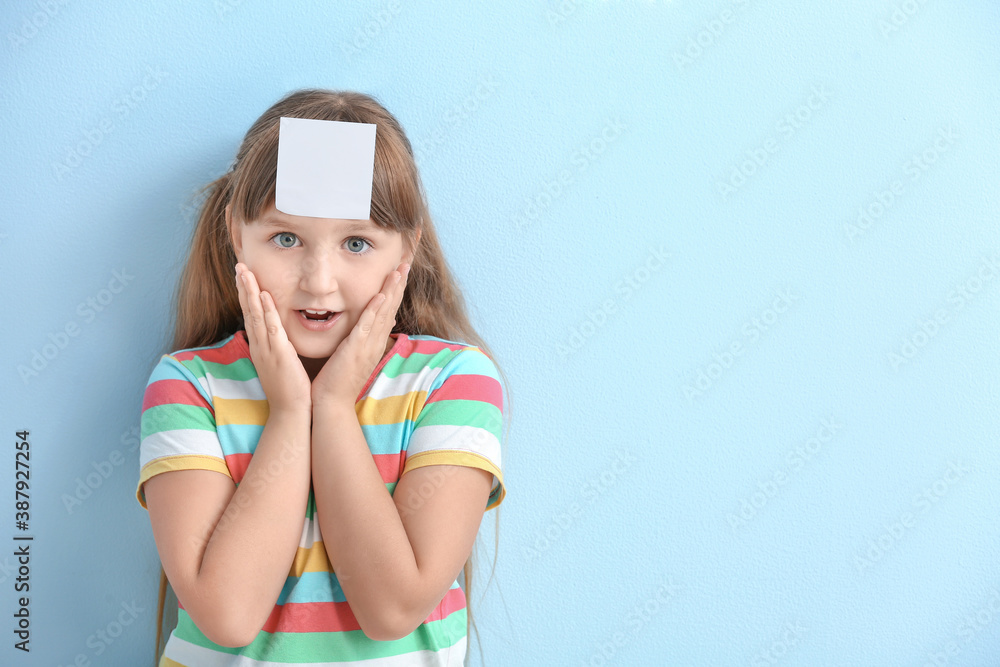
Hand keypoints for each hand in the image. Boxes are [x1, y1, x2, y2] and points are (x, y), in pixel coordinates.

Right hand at [235, 262, 312, 413]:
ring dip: (250, 292)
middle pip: (249, 311)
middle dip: (243, 287)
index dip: (247, 296)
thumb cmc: (289, 389)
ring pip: (256, 315)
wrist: (290, 411)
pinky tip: (263, 295)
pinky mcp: (278, 354)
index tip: (244, 277)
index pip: (252, 316)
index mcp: (261, 347)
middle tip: (239, 265)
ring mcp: (266, 349)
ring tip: (244, 272)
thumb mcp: (282, 363)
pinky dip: (267, 310)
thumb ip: (279, 348)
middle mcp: (260, 345)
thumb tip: (280, 336)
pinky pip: (271, 328)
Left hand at [311, 262, 409, 406]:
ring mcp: (368, 345)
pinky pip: (367, 326)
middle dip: (399, 283)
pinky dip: (375, 310)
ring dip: (392, 290)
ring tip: (399, 270)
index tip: (401, 269)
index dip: (396, 289)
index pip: (389, 309)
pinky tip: (380, 295)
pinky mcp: (356, 350)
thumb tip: (382, 321)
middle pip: (391, 306)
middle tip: (407, 261)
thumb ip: (366, 336)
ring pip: (384, 312)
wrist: (332, 403)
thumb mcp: (356, 353)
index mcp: (375, 340)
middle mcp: (376, 341)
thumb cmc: (339, 379)